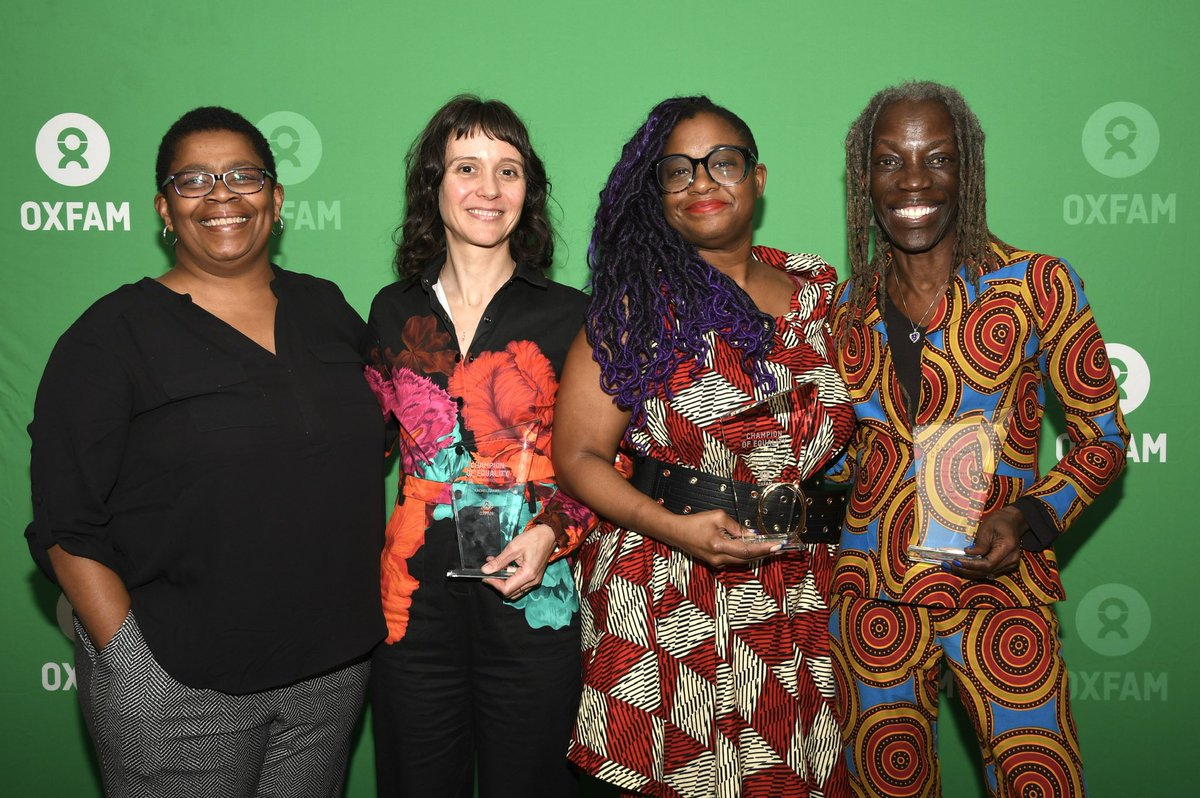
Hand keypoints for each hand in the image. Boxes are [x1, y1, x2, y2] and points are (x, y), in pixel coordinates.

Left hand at [481, 524, 556, 598]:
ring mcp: (535, 581)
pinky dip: (510, 578)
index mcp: (528, 575)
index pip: (506, 589)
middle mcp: (533, 582)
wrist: (549, 534)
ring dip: (503, 581)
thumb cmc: (534, 539)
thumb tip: (485, 570)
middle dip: (497, 583)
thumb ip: (499, 561)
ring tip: (496, 566)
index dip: (494, 583)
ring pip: (514, 590)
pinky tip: (505, 566)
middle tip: (489, 571)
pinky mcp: (534, 577)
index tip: (485, 575)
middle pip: (510, 593)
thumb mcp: (513, 548)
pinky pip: (520, 584)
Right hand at [660, 509, 780, 568]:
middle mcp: (719, 558)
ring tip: (772, 549)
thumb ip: (736, 526)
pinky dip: (746, 555)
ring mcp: (717, 563)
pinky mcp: (715, 562)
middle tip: (780, 549)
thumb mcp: (717, 517)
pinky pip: (735, 559)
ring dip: (757, 555)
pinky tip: (755, 549)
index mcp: (719, 546)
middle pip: (747, 559)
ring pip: (742, 561)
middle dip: (765, 553)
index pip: (747, 550)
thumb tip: (751, 534)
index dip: (763, 548)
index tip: (777, 547)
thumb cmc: (695, 522)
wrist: (677, 532)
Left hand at [950, 505, 1025, 579]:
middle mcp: (1011, 559)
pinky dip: (974, 570)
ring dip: (968, 572)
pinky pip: (988, 571)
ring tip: (952, 567)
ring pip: (986, 573)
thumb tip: (968, 554)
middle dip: (966, 570)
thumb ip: (980, 543)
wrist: (1012, 522)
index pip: (987, 564)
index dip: (970, 565)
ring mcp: (1009, 564)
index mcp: (1008, 548)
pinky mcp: (1004, 565)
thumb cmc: (999, 521)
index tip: (956, 561)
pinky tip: (961, 567)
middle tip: (949, 565)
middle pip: (986, 571)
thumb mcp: (987, 528)